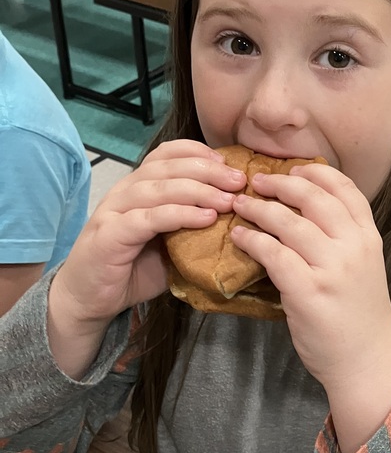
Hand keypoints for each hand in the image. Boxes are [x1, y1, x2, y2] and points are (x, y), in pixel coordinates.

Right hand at [51, 140, 244, 330]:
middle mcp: (124, 192)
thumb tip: (236, 216)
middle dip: (207, 170)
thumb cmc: (133, 269)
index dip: (197, 152)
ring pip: (159, 189)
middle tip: (238, 181)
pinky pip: (148, 218)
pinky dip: (179, 215)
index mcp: (138, 186)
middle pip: (168, 168)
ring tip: (228, 200)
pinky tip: (205, 218)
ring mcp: (114, 211)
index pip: (166, 154)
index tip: (228, 161)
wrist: (90, 299)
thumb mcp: (170, 242)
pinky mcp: (110, 235)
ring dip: (198, 191)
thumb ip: (193, 226)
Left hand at [230, 163, 390, 401]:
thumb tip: (302, 210)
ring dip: (258, 209)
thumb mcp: (364, 267)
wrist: (366, 360)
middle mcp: (353, 246)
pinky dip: (252, 240)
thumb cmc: (358, 315)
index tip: (292, 168)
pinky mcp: (307, 290)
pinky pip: (272, 253)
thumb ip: (342, 238)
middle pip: (313, 197)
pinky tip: (239, 237)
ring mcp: (331, 267)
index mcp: (369, 237)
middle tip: (255, 182)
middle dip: (280, 183)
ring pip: (288, 222)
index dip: (314, 172)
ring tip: (240, 206)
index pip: (344, 188)